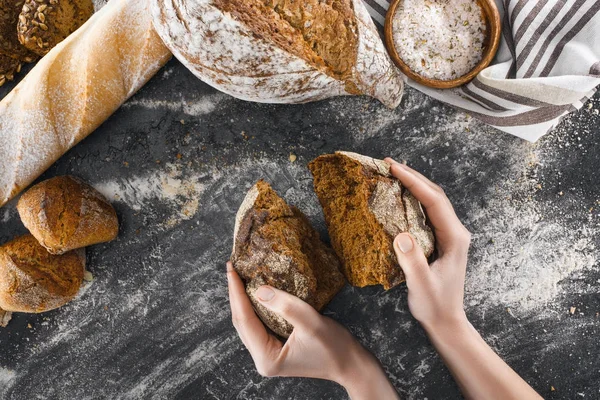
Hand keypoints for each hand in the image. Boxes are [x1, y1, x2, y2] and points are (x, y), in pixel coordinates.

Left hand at [226, 262, 398, 399]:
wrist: (351, 364)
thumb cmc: (334, 347)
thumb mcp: (311, 323)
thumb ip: (286, 306)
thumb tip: (259, 290)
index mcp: (266, 357)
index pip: (244, 320)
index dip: (236, 293)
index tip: (231, 270)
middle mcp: (262, 358)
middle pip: (242, 321)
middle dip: (236, 294)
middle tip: (232, 268)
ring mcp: (267, 354)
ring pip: (248, 322)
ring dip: (243, 299)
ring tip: (239, 275)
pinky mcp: (275, 347)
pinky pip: (259, 323)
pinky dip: (255, 306)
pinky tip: (255, 290)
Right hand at [384, 158, 470, 331]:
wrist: (446, 321)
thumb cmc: (434, 304)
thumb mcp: (421, 284)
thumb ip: (412, 261)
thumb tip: (400, 235)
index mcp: (454, 238)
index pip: (433, 200)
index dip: (413, 181)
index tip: (393, 168)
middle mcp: (455, 232)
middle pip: (435, 195)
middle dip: (413, 177)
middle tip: (389, 163)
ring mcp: (450, 235)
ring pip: (432, 201)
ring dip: (414, 185)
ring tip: (393, 173)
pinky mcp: (441, 241)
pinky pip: (427, 213)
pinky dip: (413, 200)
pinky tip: (400, 197)